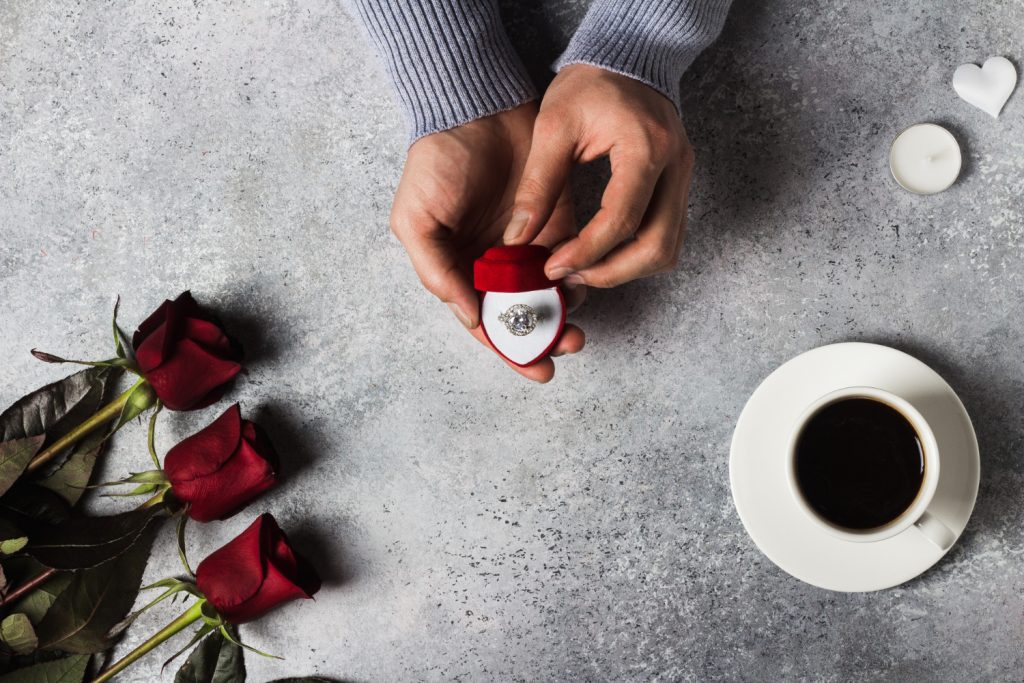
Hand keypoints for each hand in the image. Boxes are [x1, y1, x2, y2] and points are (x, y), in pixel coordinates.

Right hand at [390, 103, 585, 381]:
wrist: (476, 106)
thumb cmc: (436, 161)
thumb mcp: (417, 220)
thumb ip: (438, 272)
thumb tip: (471, 318)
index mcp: (460, 269)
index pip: (487, 321)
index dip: (510, 348)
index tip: (536, 367)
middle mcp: (495, 264)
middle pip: (524, 314)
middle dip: (544, 336)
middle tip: (566, 347)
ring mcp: (528, 244)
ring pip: (551, 293)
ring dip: (565, 313)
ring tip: (578, 327)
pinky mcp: (557, 219)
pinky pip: (573, 257)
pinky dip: (580, 276)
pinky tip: (586, 286)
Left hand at [504, 65, 694, 286]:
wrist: (626, 57)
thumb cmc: (589, 85)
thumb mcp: (553, 126)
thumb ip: (537, 185)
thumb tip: (518, 238)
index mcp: (646, 147)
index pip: (622, 220)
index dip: (587, 252)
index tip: (554, 265)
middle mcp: (676, 167)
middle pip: (657, 246)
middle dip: (611, 272)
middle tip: (571, 275)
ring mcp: (684, 178)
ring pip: (668, 249)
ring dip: (626, 269)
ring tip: (583, 268)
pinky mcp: (680, 186)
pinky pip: (667, 236)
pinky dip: (636, 254)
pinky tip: (602, 253)